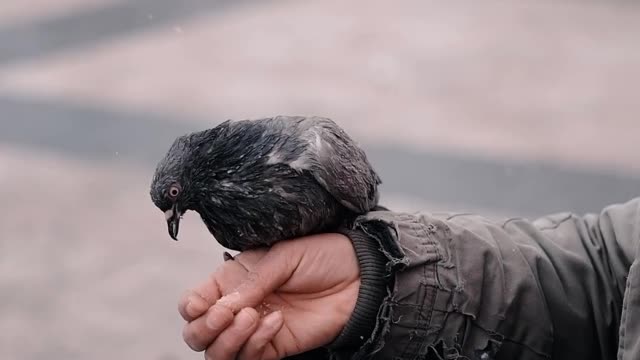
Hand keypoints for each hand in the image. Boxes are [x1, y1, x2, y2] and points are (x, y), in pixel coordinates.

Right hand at [178, 233, 360, 359]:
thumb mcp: (282, 256)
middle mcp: (238, 307)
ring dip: (228, 339)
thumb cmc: (321, 255)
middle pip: (197, 333)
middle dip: (204, 328)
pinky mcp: (275, 347)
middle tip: (227, 314)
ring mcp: (255, 330)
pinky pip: (250, 359)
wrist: (358, 276)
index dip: (191, 307)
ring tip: (253, 317)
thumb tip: (223, 307)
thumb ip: (251, 282)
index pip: (193, 302)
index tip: (204, 304)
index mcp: (232, 279)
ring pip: (218, 353)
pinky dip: (254, 345)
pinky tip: (275, 321)